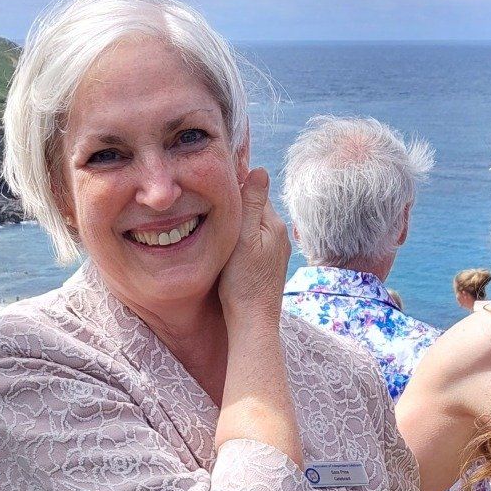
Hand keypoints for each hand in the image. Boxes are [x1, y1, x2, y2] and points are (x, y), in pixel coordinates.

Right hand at [216, 167, 290, 331]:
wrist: (253, 321)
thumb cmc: (244, 282)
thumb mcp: (245, 238)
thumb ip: (253, 204)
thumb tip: (261, 169)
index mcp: (274, 224)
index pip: (254, 191)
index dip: (233, 188)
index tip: (212, 188)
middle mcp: (279, 235)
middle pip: (254, 208)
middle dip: (236, 206)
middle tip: (210, 207)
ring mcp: (275, 251)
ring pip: (252, 226)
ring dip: (237, 224)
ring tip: (217, 228)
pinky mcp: (267, 265)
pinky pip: (252, 242)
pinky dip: (240, 240)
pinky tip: (228, 248)